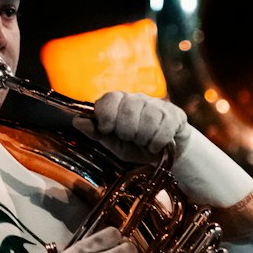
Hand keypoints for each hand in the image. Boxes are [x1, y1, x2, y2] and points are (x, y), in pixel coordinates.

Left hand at [73, 91, 188, 164]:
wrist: (164, 155)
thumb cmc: (135, 147)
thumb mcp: (112, 142)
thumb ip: (95, 132)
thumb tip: (77, 121)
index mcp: (120, 102)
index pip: (109, 98)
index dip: (106, 116)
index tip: (107, 129)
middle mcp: (138, 98)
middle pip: (128, 110)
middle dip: (126, 132)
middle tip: (130, 139)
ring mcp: (158, 104)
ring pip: (147, 119)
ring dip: (143, 139)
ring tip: (143, 142)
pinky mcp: (175, 114)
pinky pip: (164, 127)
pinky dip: (157, 142)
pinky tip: (156, 146)